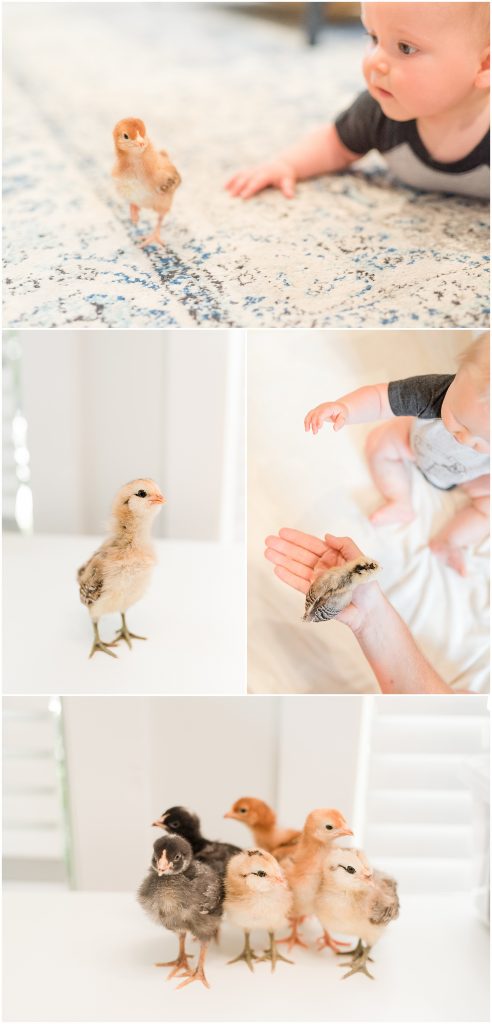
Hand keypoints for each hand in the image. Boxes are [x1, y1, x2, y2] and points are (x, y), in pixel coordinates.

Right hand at [225, 159, 296, 199]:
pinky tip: (225, 187)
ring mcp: (253, 169)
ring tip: (227, 192)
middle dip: (239, 187)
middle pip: (247, 178)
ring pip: (241, 175)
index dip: (250, 189)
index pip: (257, 182)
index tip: (243, 196)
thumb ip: (288, 188)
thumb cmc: (285, 177)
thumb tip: (290, 196)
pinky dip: (232, 179)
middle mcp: (258, 170)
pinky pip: (239, 173)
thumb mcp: (289, 181)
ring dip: (233, 183)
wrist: (282, 165)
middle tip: (232, 197)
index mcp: (267, 174)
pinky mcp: (249, 170)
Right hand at [264, 528, 379, 630]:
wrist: (367, 610)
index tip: (282, 532)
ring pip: (296, 568)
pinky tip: (277, 569)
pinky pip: (298, 584)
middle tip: (268, 540)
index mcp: (332, 556)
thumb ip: (345, 545)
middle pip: (300, 554)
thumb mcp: (360, 559)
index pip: (311, 544)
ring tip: (268, 553)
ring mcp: (316, 580)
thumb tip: (327, 536)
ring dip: (282, 560)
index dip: (296, 538)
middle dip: (284, 547)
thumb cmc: (367, 584)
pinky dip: (288, 577)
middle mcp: (322, 567)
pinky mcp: (314, 594)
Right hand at [304, 402, 348, 433]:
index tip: (319, 427)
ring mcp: (318, 409)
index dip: (319, 419)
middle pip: (315, 414)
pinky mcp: (316, 411)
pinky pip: (309, 415)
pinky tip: (307, 429)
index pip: (322, 412)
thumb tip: (335, 429)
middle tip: (315, 433)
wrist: (339, 407)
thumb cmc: (342, 412)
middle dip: (313, 423)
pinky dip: (307, 421)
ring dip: (307, 422)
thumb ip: (340, 423)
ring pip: (310, 414)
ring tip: (307, 430)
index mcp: (329, 407)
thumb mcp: (344, 417)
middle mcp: (322, 407)